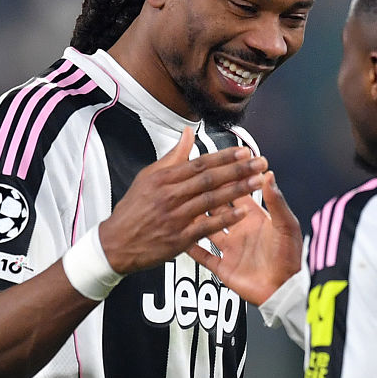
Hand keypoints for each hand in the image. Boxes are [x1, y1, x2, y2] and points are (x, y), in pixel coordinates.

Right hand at [98, 126, 266, 276]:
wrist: (116, 243)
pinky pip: (207, 226)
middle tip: (260, 163)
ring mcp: (176, 217)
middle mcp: (170, 195)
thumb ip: (172, 156)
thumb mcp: (147, 177)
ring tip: (258, 182)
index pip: (200, 163)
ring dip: (237, 190)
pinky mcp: (179, 238)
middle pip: (210, 179)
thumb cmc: (133, 210)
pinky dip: (225, 219)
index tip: (244, 151)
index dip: (225, 157)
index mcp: (164, 179)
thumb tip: (188, 134)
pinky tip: (243, 212)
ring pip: (212, 200)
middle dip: (238, 169)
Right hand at [190, 172, 302, 304]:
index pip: (238, 194)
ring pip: (207, 230)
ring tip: (181, 207)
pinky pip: (203, 256)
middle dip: (208, 197)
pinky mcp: (224, 267)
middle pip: (219, 209)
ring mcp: (231, 249)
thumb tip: (269, 176)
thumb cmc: (290, 259)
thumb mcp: (286, 225)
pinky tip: (180, 239)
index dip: (229, 181)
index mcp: (256, 219)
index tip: (218, 167)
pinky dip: (192, 248)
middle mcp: (241, 231)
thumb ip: (276, 201)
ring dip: (196, 220)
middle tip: (193, 183)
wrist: (284, 290)